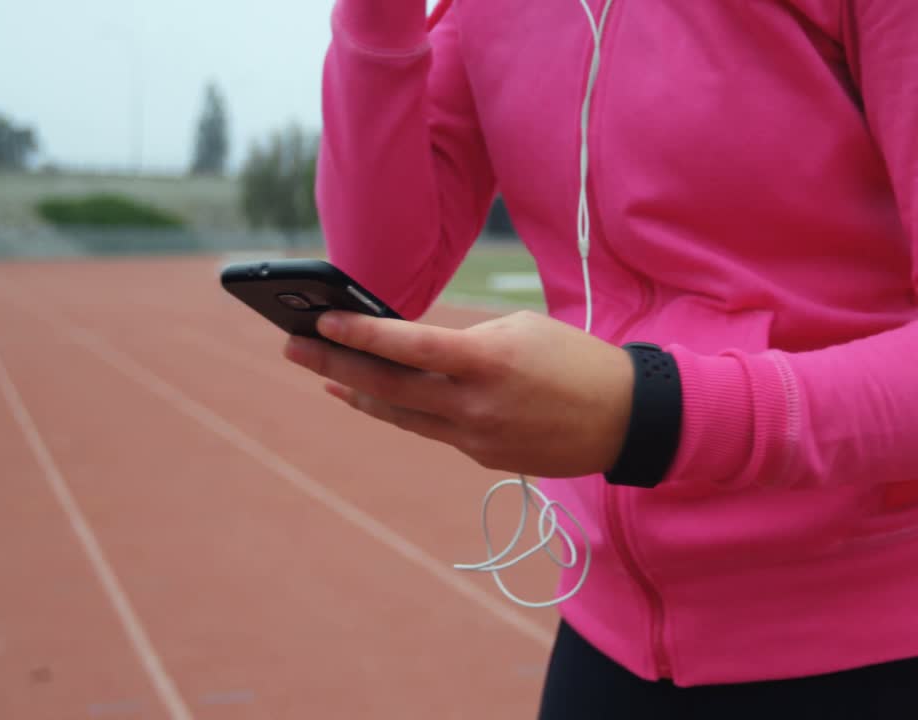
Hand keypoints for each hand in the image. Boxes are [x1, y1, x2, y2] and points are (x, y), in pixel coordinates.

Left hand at [283, 309, 633, 477]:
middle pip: (387, 386)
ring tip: (324, 378)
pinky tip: (379, 399)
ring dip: (358, 394)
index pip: (408, 345)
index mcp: (487, 361)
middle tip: (293, 348)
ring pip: (400, 415)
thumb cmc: (575, 361)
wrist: (625, 419)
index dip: (359, 334)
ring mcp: (476, 437)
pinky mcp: (482, 457)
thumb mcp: (521, 331)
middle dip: (333, 365)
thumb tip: (417, 354)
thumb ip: (465, 342)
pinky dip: (403, 412)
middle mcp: (474, 404)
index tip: (321, 321)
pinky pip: (432, 430)